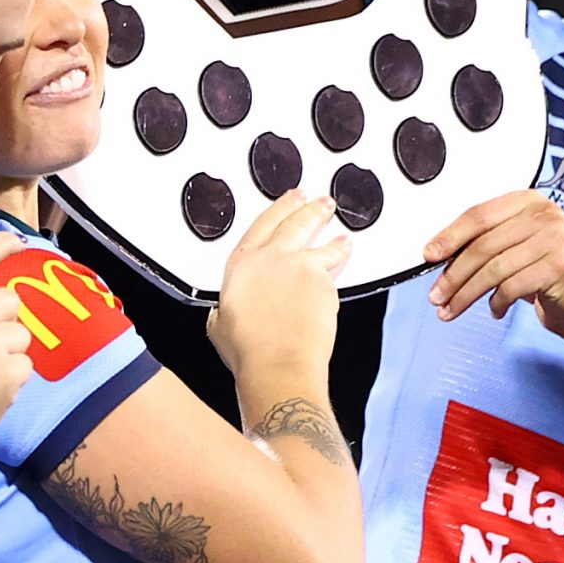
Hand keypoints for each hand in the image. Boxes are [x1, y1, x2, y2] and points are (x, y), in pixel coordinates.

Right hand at [208, 193, 350, 385]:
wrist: (279, 363)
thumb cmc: (249, 349)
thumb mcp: (218, 325)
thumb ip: (224, 309)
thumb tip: (224, 312)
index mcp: (244, 263)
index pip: (264, 223)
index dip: (279, 208)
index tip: (290, 199)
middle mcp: (275, 258)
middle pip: (296, 223)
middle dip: (311, 209)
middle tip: (320, 202)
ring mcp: (304, 269)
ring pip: (323, 244)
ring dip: (334, 238)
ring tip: (342, 236)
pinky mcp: (326, 285)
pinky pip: (335, 270)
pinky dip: (341, 263)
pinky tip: (344, 264)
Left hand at [425, 191, 563, 337]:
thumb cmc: (548, 276)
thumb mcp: (515, 250)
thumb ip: (485, 245)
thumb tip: (439, 256)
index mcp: (529, 201)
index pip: (479, 215)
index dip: (450, 236)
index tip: (430, 255)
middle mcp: (545, 214)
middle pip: (483, 244)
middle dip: (453, 274)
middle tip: (437, 295)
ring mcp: (555, 238)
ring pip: (493, 268)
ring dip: (466, 294)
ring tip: (452, 309)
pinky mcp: (560, 266)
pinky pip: (511, 286)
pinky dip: (496, 303)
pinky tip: (495, 310)